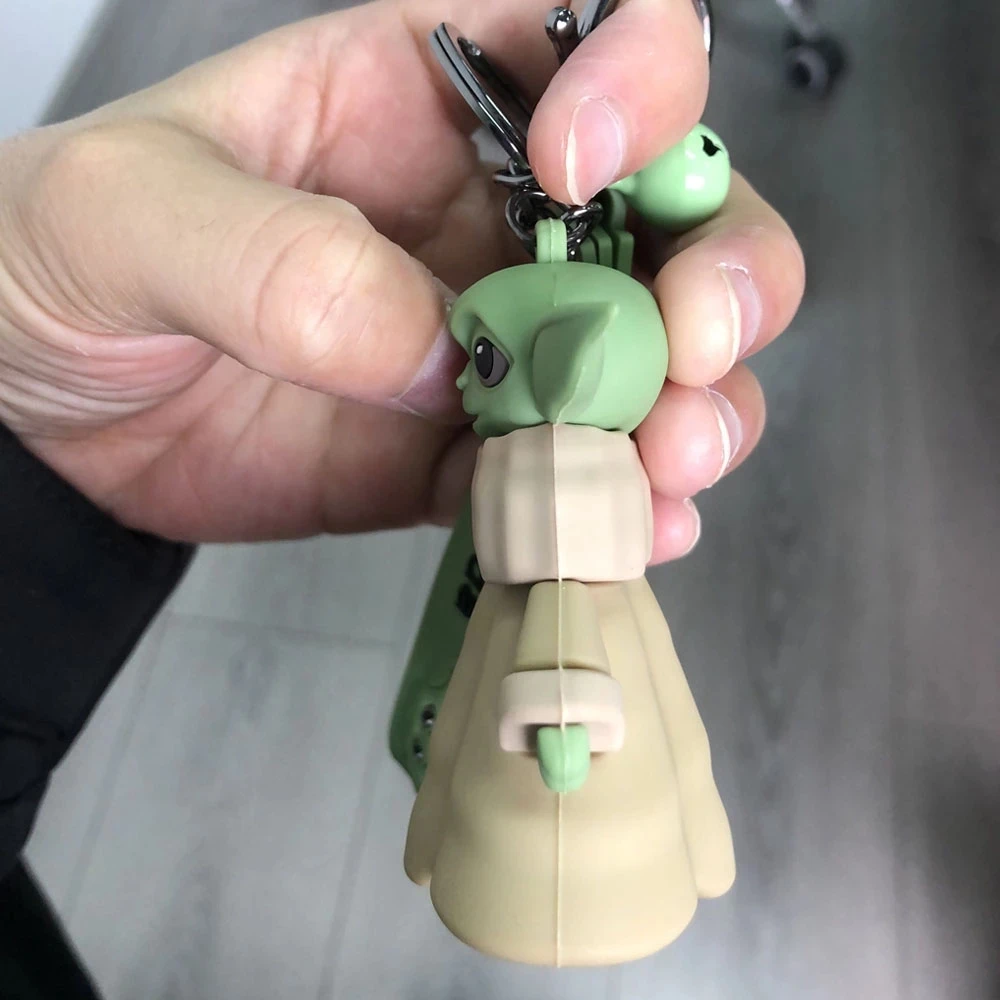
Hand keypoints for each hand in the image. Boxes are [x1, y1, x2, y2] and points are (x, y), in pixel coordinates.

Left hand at [0, 0, 802, 558]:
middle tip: (689, 351)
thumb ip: (274, 258)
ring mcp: (489, 343)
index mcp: (426, 96)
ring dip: (689, 410)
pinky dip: (613, 501)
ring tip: (667, 460)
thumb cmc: (63, 254)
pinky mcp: (462, 450)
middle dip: (719, 279)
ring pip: (648, 360)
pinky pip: (565, 468)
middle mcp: (488, 215)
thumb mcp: (132, 212)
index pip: (593, 40)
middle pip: (676, 215)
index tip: (583, 167)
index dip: (638, 85)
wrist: (33, 406)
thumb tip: (432, 350)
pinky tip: (627, 528)